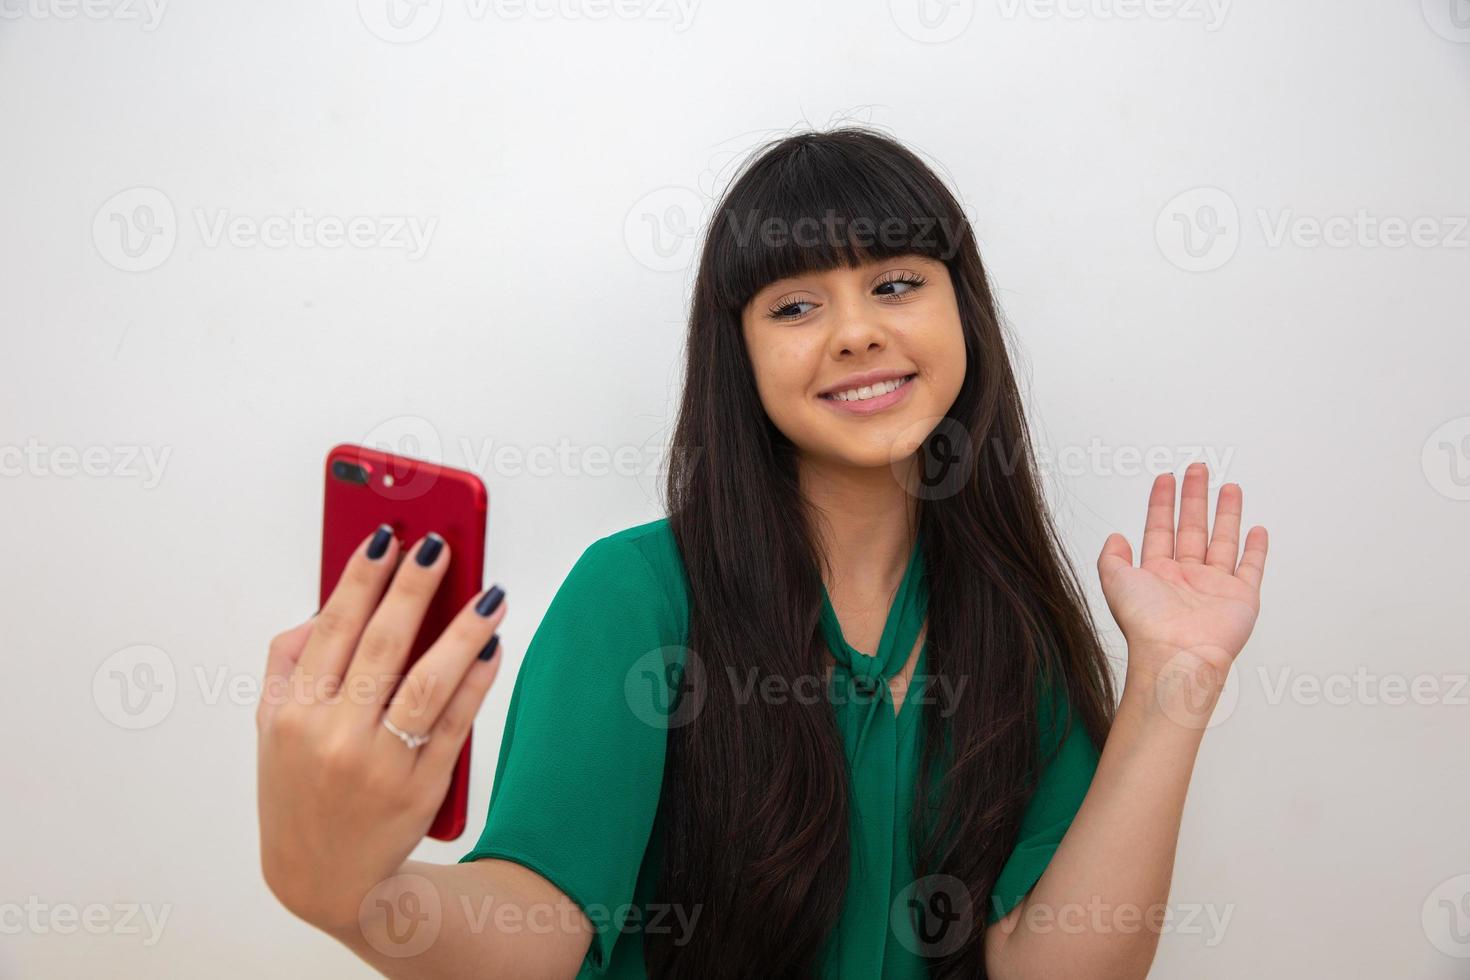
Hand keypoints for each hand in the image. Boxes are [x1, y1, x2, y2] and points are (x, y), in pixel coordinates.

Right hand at [255, 527, 507, 934]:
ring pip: (427, 682)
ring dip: (463, 631)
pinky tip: (493, 646)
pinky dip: (477, 680)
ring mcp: (380, 764)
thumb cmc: (300, 789)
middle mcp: (334, 737)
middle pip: (381, 646)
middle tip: (440, 544)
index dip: (360, 578)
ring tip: (490, 592)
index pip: (331, 629)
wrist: (325, 880)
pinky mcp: (421, 787)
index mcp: (292, 715)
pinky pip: (456, 723)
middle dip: (414, 587)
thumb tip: (327, 604)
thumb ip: (288, 664)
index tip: (386, 536)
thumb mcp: (270, 730)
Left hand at [1096, 462, 1268, 685]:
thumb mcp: (1115, 582)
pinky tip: (1257, 530)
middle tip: (1198, 469)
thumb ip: (1112, 557)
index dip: (1162, 502)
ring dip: (1226, 514)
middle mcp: (1186, 577)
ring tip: (1229, 487)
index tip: (1166, 478)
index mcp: (1157, 573)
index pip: (1160, 528)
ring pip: (1223, 541)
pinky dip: (1256, 549)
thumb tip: (1115, 537)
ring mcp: (1215, 587)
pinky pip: (1251, 568)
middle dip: (1195, 497)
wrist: (1178, 654)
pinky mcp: (1241, 598)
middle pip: (1192, 527)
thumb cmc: (1146, 624)